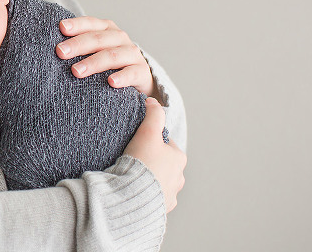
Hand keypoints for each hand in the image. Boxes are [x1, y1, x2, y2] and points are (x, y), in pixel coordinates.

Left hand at [56, 16, 155, 96]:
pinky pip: (132, 73)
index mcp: (107, 29)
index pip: (90, 23)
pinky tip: (110, 82)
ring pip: (112, 55)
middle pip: (98, 39)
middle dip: (78, 45)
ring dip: (93, 62)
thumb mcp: (93, 52)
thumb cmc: (106, 65)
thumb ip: (76, 47)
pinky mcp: (142, 72)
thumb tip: (48, 47)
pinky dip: (121, 77)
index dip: (76, 24)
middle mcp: (120, 39)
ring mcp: (132, 54)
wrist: (137, 81)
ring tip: (76, 71)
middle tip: (60, 52)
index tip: (61, 28)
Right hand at [124, 97, 186, 211]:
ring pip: (159, 182)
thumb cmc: (142, 163)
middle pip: (163, 164)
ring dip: (148, 179)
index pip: (166, 144)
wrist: (132, 196)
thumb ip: (153, 114)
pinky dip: (144, 194)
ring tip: (131, 175)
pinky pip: (152, 199)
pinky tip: (133, 190)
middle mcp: (179, 179)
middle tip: (133, 158)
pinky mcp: (159, 210)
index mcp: (179, 159)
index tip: (138, 142)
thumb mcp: (148, 132)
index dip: (151, 141)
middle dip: (151, 161)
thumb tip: (153, 101)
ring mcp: (170, 196)